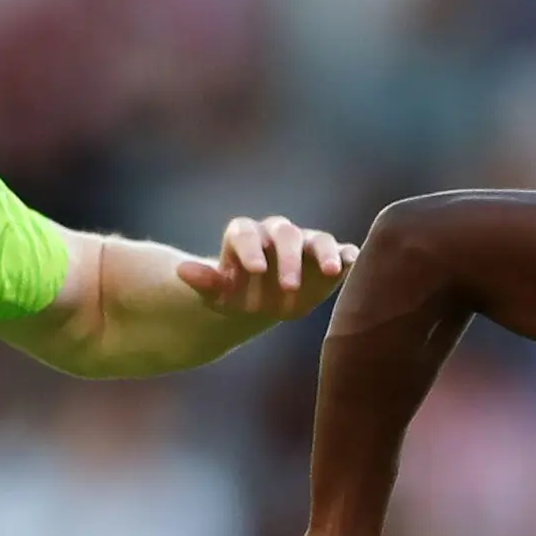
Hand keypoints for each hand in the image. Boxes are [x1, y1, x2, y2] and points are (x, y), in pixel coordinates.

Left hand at [177, 217, 353, 322]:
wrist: (261, 304)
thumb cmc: (237, 297)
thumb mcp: (218, 295)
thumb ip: (205, 282)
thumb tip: (182, 271)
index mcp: (246, 237)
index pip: (245, 232)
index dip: (250, 248)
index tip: (255, 270)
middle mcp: (277, 234)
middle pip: (284, 233)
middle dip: (287, 258)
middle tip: (288, 287)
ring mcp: (306, 244)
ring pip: (317, 238)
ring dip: (324, 252)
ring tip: (330, 271)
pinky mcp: (329, 258)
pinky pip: (342, 250)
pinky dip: (348, 255)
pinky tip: (353, 264)